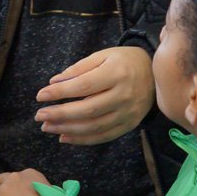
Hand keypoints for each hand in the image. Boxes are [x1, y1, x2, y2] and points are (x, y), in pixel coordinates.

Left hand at [35, 46, 154, 144]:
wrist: (156, 74)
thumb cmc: (124, 61)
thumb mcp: (102, 56)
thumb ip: (78, 68)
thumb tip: (54, 82)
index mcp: (116, 73)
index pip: (83, 86)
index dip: (60, 93)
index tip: (40, 95)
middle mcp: (124, 95)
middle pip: (88, 110)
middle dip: (60, 114)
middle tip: (39, 115)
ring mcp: (128, 113)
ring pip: (94, 127)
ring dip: (67, 129)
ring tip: (47, 127)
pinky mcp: (130, 125)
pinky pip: (104, 136)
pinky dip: (83, 140)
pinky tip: (65, 137)